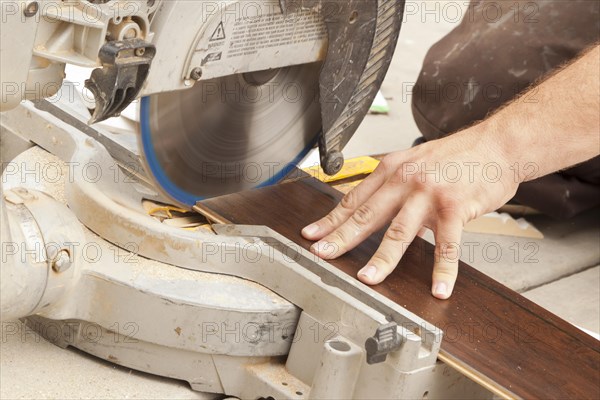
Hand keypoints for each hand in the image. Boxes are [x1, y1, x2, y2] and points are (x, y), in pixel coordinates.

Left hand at [302, 124, 518, 298]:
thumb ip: (392, 185)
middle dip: (341, 239)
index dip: (330, 220)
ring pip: (399, 232)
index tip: (312, 236)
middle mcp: (405, 180)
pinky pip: (448, 245)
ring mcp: (429, 194)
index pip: (353, 199)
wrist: (496, 144)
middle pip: (366, 215)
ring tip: (369, 279)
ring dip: (383, 259)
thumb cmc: (456, 156)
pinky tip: (439, 288)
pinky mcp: (455, 207)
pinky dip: (443, 270)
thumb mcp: (414, 162)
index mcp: (391, 170)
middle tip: (322, 256)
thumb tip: (370, 208)